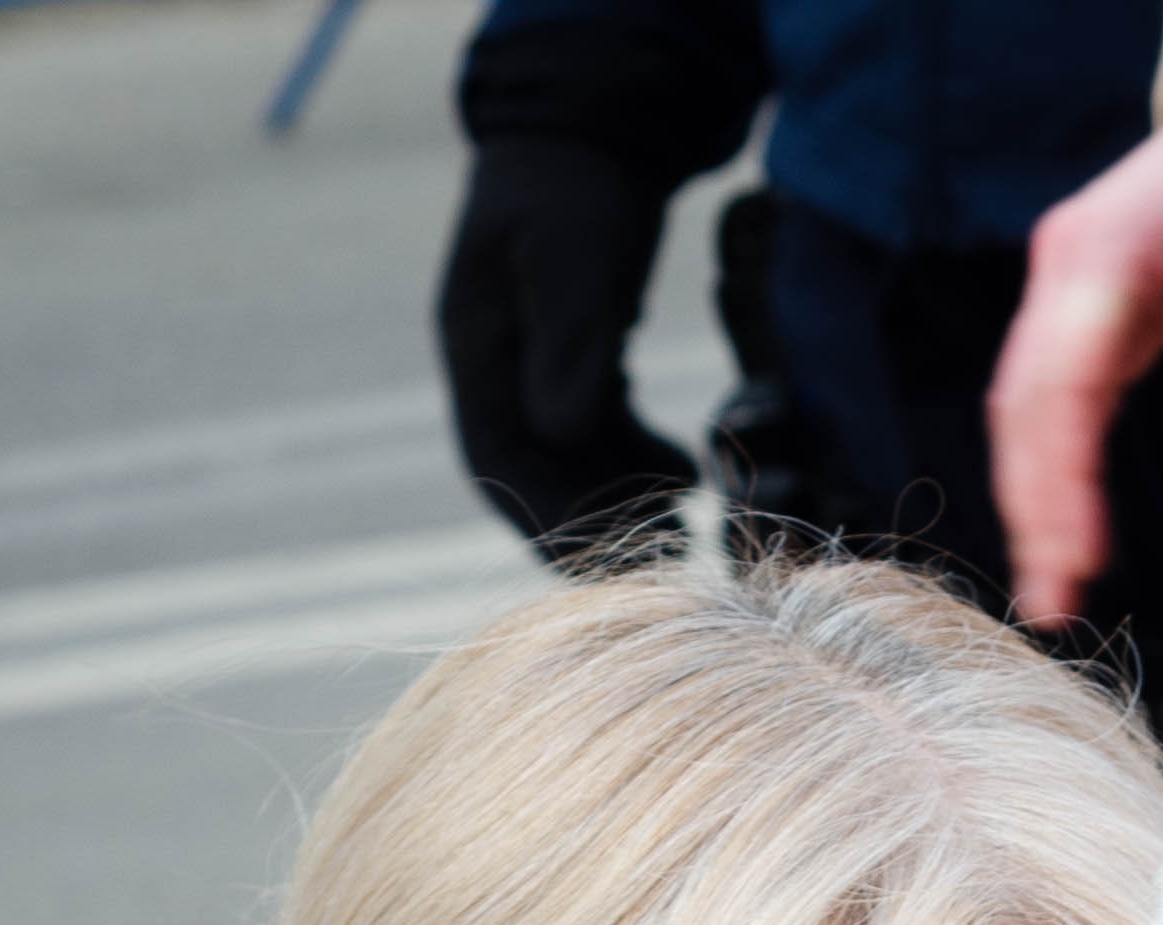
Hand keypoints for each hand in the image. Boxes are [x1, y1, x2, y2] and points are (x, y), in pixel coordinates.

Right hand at [437, 137, 693, 555]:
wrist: (597, 127)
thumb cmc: (580, 185)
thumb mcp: (576, 259)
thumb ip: (570, 343)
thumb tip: (561, 436)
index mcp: (474, 346)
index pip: (497, 460)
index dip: (546, 519)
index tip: (606, 557)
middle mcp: (495, 366)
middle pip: (533, 474)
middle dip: (591, 525)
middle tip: (662, 559)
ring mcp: (532, 364)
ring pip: (570, 460)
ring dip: (619, 497)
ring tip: (684, 520)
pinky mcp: (576, 356)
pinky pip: (599, 431)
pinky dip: (637, 457)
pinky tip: (687, 470)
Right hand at [990, 24, 1162, 623]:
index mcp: (1101, 251)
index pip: (1061, 388)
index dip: (1060, 482)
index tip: (1077, 562)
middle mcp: (1063, 264)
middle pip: (1024, 407)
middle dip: (1034, 509)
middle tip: (1052, 608)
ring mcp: (1065, 282)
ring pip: (1029, 407)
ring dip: (1035, 496)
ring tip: (1054, 591)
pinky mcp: (1085, 301)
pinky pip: (1056, 395)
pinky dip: (1058, 462)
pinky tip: (1071, 527)